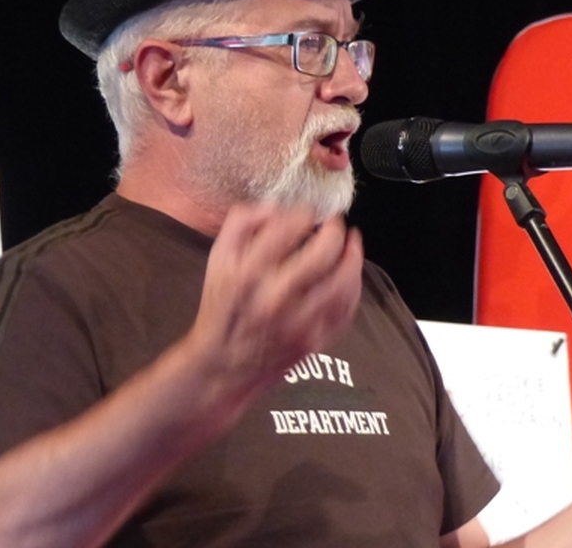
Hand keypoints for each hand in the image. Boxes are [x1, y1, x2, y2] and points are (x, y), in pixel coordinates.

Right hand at [187, 202, 362, 403]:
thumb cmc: (222, 309)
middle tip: (336, 222)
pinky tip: (350, 273)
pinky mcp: (314, 340)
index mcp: (249, 274)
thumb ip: (240, 223)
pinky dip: (353, 286)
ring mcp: (299, 322)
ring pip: (342, 281)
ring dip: (353, 255)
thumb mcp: (217, 261)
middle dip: (335, 230)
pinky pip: (345, 309)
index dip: (304, 214)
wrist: (223, 366)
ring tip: (352, 242)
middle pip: (323, 253)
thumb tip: (275, 206)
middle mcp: (275, 298)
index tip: (308, 212)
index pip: (288, 229)